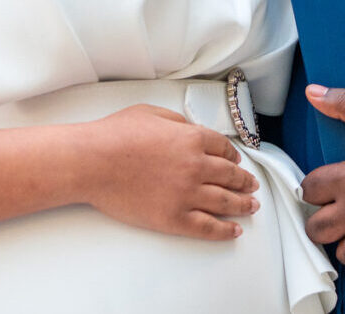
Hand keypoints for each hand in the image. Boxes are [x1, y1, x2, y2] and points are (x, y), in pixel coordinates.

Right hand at [76, 104, 260, 240]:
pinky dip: (225, 230)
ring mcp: (187, 194)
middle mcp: (197, 167)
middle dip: (245, 182)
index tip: (237, 162)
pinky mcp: (174, 218)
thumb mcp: (151, 113)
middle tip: (252, 186)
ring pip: (226, 202)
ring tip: (252, 207)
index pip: (224, 149)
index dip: (234, 156)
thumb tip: (191, 130)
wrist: (93, 161)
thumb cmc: (115, 135)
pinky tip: (234, 230)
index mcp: (193, 139)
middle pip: (231, 176)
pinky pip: (208, 227)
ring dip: (243, 205)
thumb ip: (178, 122)